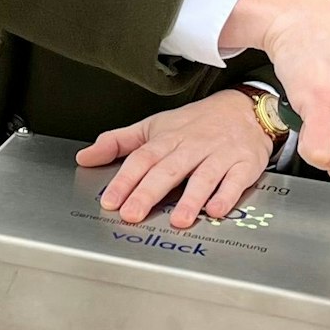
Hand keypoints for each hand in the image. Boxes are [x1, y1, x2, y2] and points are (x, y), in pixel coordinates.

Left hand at [78, 91, 274, 228]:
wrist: (245, 109)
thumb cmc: (197, 123)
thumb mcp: (154, 126)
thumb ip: (118, 143)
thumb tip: (85, 157)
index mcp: (168, 138)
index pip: (142, 158)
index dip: (125, 179)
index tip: (111, 200)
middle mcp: (192, 146)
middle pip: (168, 169)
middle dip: (149, 193)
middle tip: (133, 214)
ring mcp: (219, 155)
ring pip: (203, 177)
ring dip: (190, 199)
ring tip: (178, 220)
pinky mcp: (244, 165)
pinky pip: (235, 181)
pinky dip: (226, 196)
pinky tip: (216, 210)